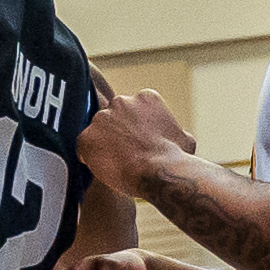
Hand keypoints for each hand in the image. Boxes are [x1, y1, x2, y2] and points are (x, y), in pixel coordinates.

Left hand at [74, 88, 196, 202]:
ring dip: (102, 145)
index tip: (137, 142)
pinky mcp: (87, 137)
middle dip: (116, 133)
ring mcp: (102, 118)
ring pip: (97, 131)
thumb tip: (180, 136)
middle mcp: (121, 101)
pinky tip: (103, 169)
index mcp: (145, 98)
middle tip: (124, 153)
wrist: (159, 171)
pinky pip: (83, 147)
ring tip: (115, 164)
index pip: (132, 109)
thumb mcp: (186, 139)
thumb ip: (176, 132)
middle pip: (112, 117)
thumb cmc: (176, 158)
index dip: (133, 127)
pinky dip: (89, 158)